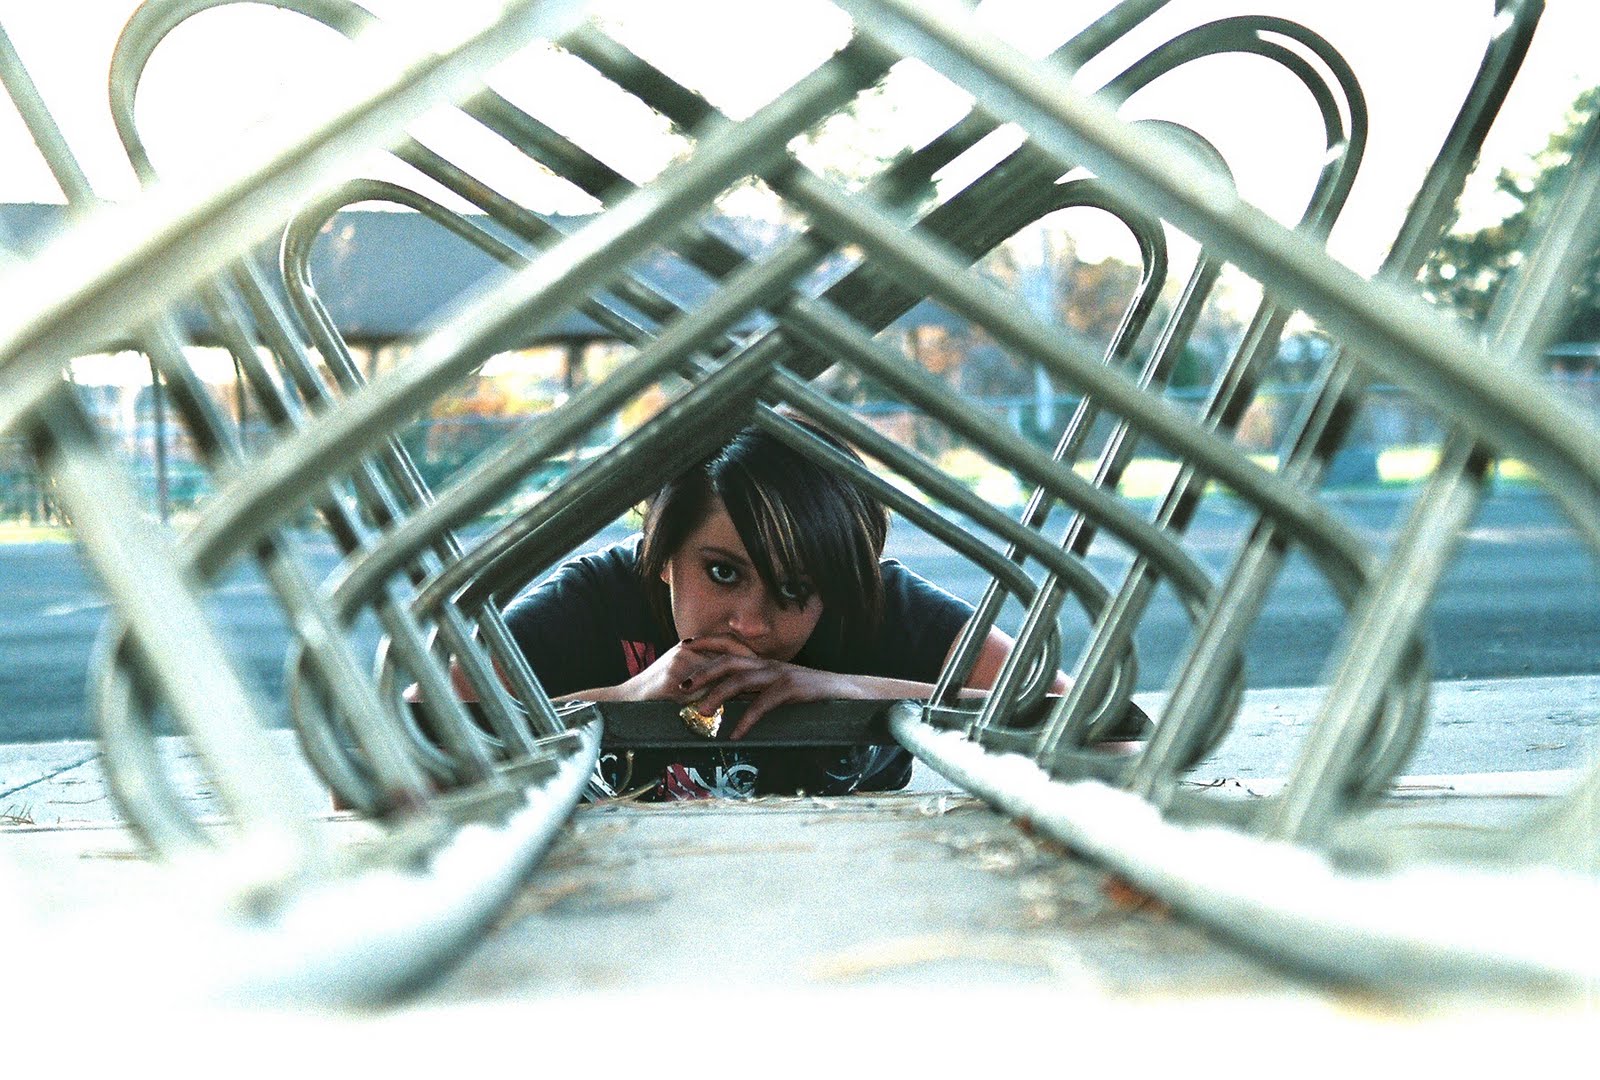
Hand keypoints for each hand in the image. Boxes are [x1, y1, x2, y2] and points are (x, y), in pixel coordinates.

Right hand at [612, 633, 757, 702]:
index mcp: (690, 647)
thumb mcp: (680, 676)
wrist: (625, 700)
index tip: (763, 664)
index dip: (745, 652)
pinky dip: (718, 700)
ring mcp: (679, 665)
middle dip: (748, 667)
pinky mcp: (672, 682)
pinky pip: (701, 692)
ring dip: (737, 686)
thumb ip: (703, 674)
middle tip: (765, 679)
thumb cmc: (654, 692)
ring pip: (717, 674)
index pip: (725, 642)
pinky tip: (733, 707)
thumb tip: (733, 683)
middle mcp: (686, 651)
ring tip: (754, 694)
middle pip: (726, 655)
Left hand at [675, 641, 860, 739]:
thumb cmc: (811, 693)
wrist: (847, 692)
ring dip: (718, 695)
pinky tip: (736, 734)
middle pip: (728, 662)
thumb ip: (756, 691)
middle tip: (682, 686)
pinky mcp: (792, 689)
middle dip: (703, 672)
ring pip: (741, 680)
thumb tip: (729, 702)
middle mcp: (768, 665)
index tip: (685, 644)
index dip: (707, 642)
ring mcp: (780, 675)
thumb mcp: (780, 688)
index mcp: (763, 663)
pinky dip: (747, 720)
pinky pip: (763, 704)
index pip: (730, 647)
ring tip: (702, 711)